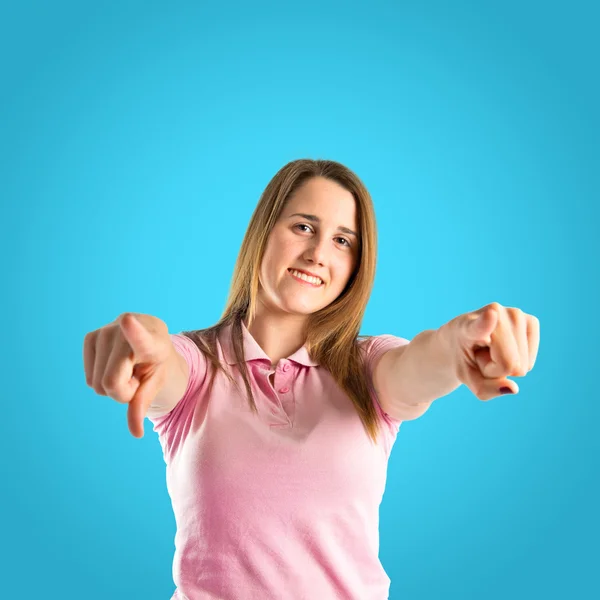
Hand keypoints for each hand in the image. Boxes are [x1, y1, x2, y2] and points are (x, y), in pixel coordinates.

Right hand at [83, 313, 173, 437]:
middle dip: (123, 390)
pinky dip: (100, 379)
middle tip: (136, 376)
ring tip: (126, 368)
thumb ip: (144, 403)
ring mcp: (106, 331)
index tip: (127, 320)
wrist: (152, 339)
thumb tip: (136, 433)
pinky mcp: (90, 337)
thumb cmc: (157, 364)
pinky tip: (113, 364)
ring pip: (97, 384)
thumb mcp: (157, 383)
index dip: (134, 331)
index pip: (141, 339)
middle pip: (111, 383)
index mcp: (153, 341)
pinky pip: (89, 380)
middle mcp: (128, 330)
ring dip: (111, 384)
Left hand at [443, 302, 539, 400]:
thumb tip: (514, 388)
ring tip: (491, 351)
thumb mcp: (466, 377)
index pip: (480, 324)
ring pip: (522, 365)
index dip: (486, 322)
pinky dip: (520, 362)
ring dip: (507, 365)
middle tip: (483, 355)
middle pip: (508, 364)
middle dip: (496, 370)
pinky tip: (506, 348)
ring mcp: (515, 314)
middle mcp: (494, 312)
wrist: (463, 340)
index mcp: (468, 325)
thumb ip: (485, 388)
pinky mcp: (531, 321)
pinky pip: (530, 362)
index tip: (491, 314)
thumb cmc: (464, 358)